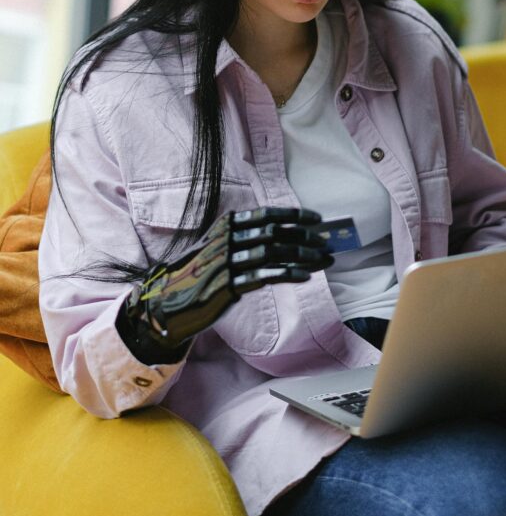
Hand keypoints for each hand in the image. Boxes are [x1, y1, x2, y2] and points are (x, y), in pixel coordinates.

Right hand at [124, 207, 331, 348]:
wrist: (170, 300)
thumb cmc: (200, 272)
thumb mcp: (219, 245)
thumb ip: (245, 237)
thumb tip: (282, 233)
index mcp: (227, 225)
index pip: (267, 214)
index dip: (295, 216)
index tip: (318, 221)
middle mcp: (227, 239)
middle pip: (274, 233)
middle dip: (305, 237)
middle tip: (326, 244)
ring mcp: (227, 262)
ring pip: (273, 253)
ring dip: (303, 256)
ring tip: (323, 261)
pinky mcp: (228, 285)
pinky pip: (264, 276)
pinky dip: (288, 274)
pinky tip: (305, 276)